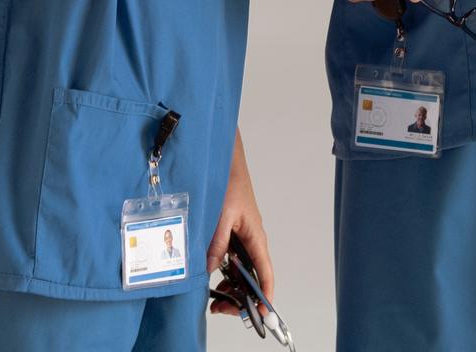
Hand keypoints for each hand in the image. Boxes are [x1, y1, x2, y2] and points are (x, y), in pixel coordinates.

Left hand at [207, 135, 272, 316]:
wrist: (225, 163)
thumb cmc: (230, 184)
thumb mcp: (221, 217)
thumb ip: (217, 243)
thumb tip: (209, 269)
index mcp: (256, 237)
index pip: (266, 272)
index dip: (265, 294)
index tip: (261, 313)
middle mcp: (252, 242)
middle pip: (253, 277)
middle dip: (241, 296)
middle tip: (222, 308)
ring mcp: (243, 240)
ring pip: (242, 271)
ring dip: (232, 286)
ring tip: (215, 298)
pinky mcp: (233, 236)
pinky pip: (232, 260)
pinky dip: (224, 272)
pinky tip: (212, 277)